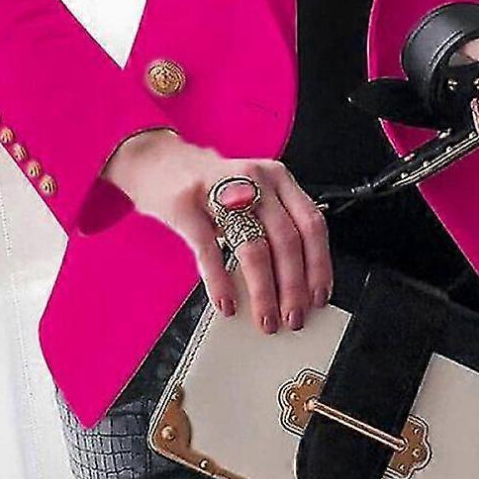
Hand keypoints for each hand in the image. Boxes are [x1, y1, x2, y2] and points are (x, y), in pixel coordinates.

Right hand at [101, 130, 332, 335]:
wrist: (159, 160)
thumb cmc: (212, 184)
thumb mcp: (253, 191)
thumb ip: (275, 224)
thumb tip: (296, 282)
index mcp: (278, 177)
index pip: (311, 223)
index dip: (319, 264)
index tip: (319, 296)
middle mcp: (255, 179)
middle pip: (286, 239)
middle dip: (294, 287)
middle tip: (293, 317)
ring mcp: (220, 190)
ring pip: (254, 247)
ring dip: (264, 291)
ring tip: (266, 318)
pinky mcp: (187, 205)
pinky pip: (209, 251)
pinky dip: (221, 283)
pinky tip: (227, 304)